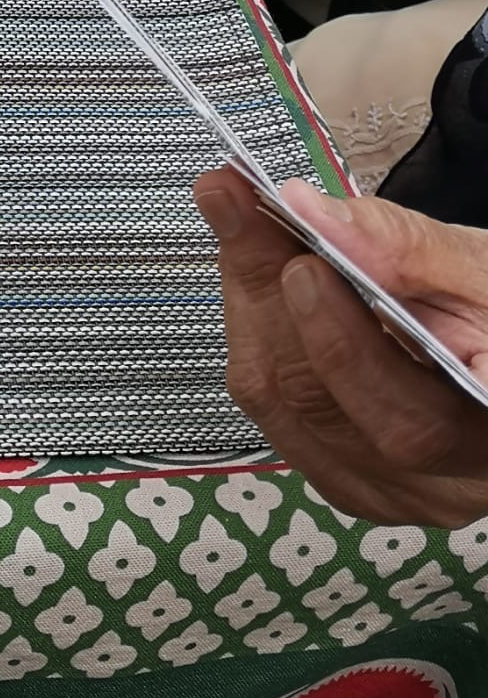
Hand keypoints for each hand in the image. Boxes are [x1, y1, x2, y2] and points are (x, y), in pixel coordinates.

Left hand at [194, 168, 487, 526]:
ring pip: (283, 408)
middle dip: (269, 293)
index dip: (342, 342)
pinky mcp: (345, 477)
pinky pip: (273, 411)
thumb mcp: (482, 270)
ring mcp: (389, 492)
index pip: (411, 418)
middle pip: (327, 406)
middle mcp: (443, 488)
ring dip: (249, 305)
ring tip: (238, 220)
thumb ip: (405, 247)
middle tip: (235, 205)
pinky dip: (255, 334)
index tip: (297, 258)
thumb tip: (308, 212)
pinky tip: (254, 278)